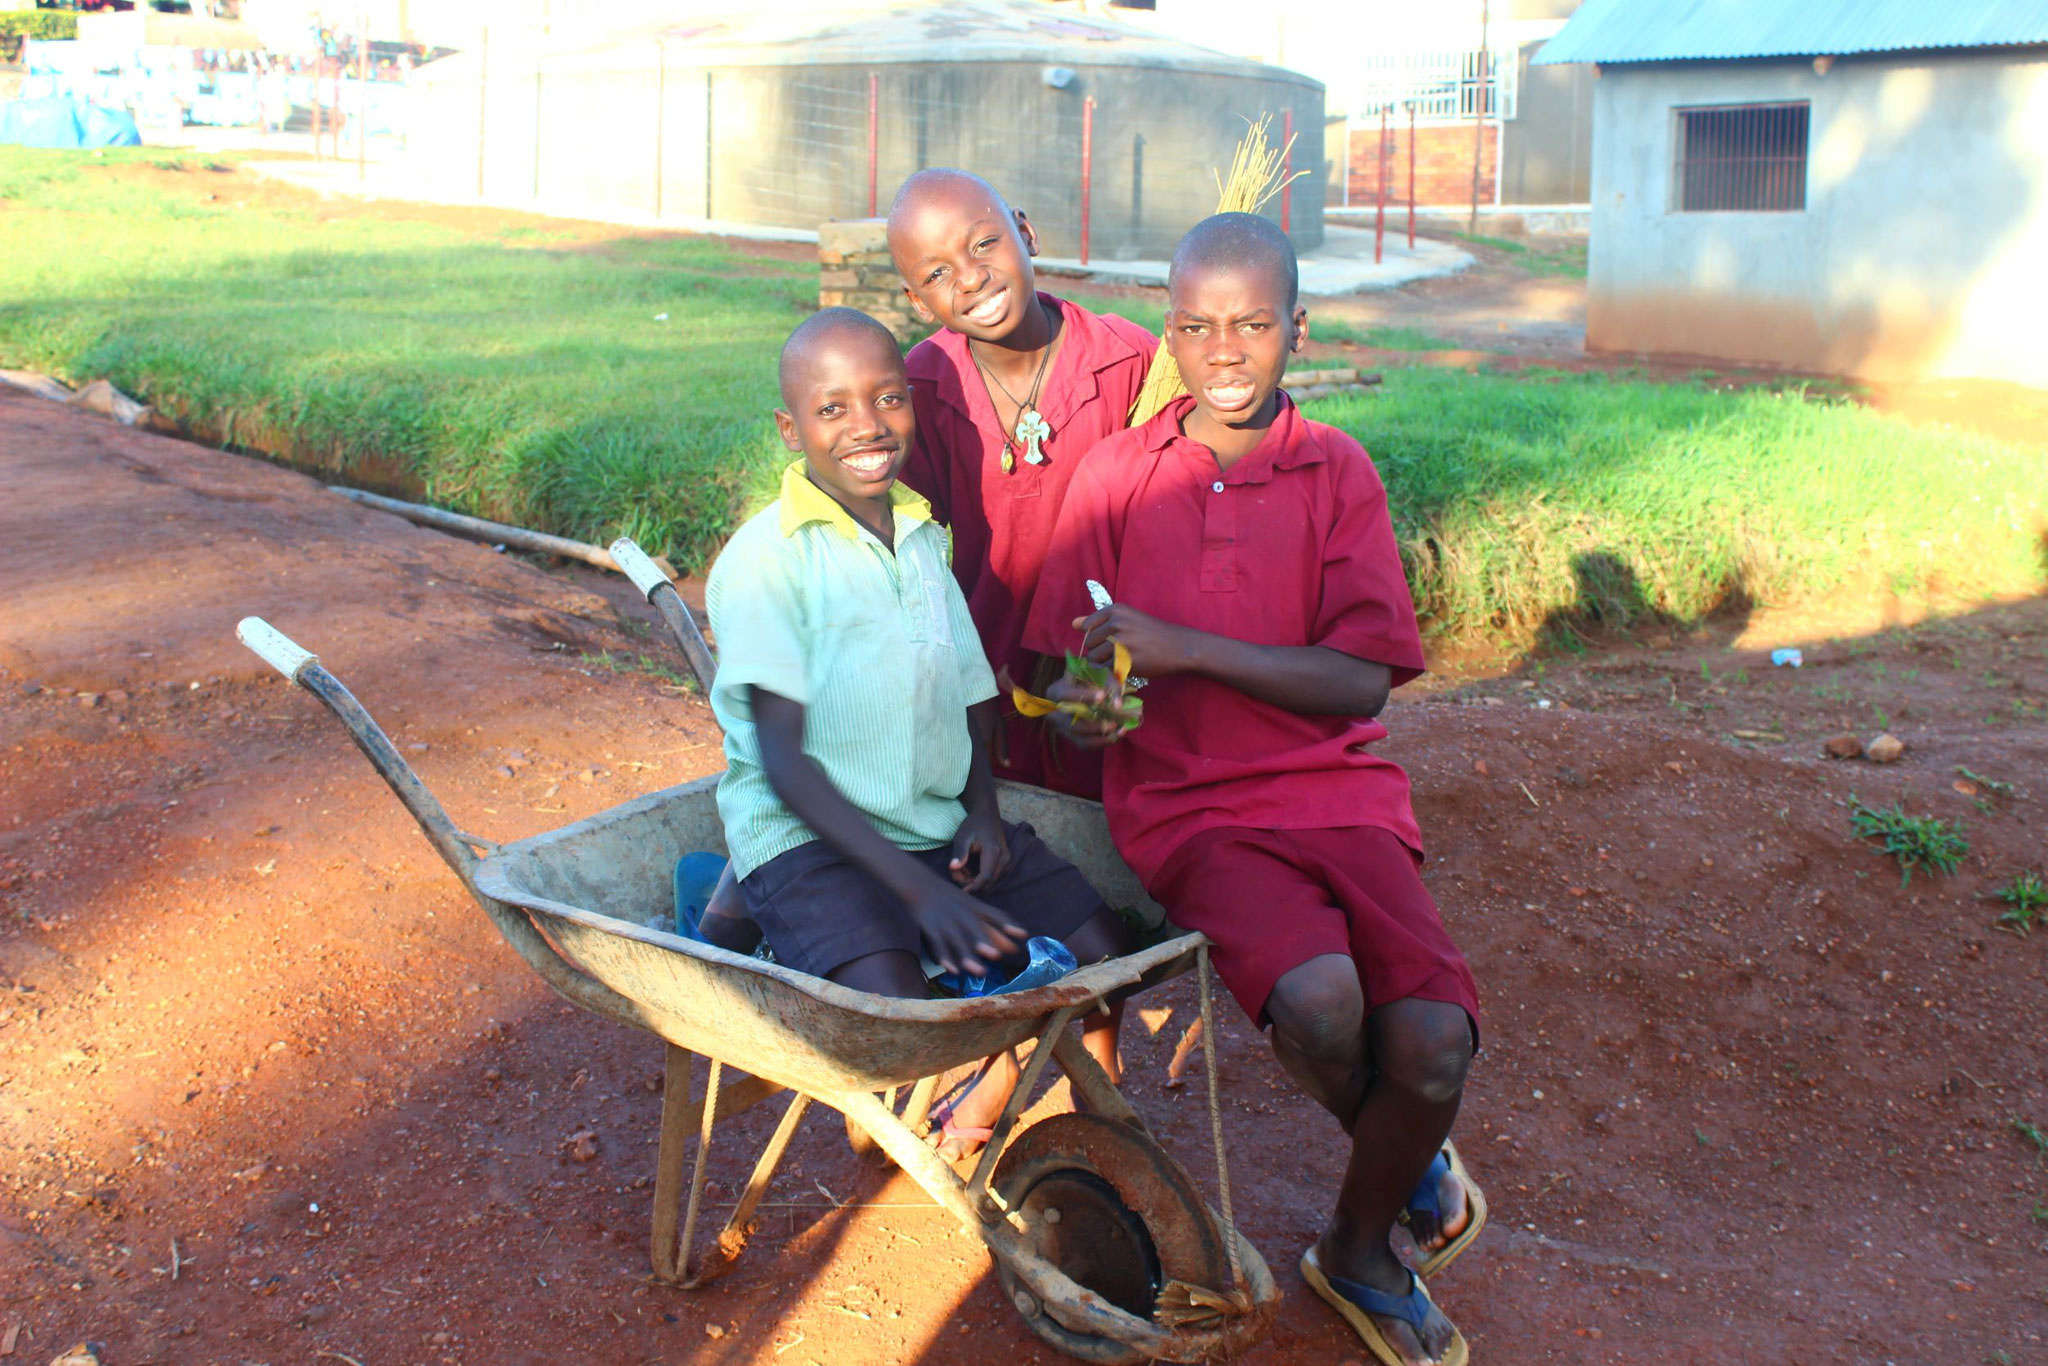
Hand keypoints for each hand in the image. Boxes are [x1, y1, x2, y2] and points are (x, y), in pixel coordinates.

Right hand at [910, 882, 1023, 976]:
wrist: (919, 883)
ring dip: (968, 955)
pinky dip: (945, 956)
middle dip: (986, 942)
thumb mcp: (972, 903)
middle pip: (975, 929)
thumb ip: (992, 919)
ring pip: (958, 939)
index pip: (994, 915)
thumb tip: (1015, 939)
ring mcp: (946, 920)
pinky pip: (938, 943)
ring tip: (980, 971)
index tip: (1023, 934)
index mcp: (974, 907)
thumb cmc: (950, 897)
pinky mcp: (930, 926)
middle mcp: (962, 914)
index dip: (1008, 925)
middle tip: (997, 955)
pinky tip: (952, 970)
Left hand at [949, 808, 1011, 891]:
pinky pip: (994, 879)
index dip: (972, 887)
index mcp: (994, 852)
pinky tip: (970, 870)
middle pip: (988, 883)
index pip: (985, 878)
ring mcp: (1008, 862)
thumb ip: (959, 853)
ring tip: (962, 870)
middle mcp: (1005, 859)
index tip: (960, 890)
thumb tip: (953, 868)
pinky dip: (981, 879)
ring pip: (991, 883)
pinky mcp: (1006, 863)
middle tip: (956, 874)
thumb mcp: (962, 837)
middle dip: (971, 884)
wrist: (986, 814)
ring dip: (975, 882)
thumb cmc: (973, 825)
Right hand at [1045, 674, 1122, 748]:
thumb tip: (1118, 705)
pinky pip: (1085, 744)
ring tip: (1118, 730)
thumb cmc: (1092, 677)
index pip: (1066, 695)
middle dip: (1093, 725)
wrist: (1088, 688)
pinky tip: (1116, 735)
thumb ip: (1110, 685)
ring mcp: (1062, 727)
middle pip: (1070, 723)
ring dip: (1100, 736)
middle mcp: (1055, 712)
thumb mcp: (1099, 673)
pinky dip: (1102, 742)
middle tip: (1113, 723)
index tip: (1103, 695)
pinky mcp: (1071, 737)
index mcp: (1056, 691)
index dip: (1084, 696)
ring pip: (1079, 737)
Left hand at [1073, 603, 1191, 676]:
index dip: (1097, 637)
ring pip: (1094, 658)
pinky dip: (1111, 672)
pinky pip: (1104, 670)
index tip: (1113, 639)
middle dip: (1100, 650)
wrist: (1178, 647)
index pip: (1087, 627)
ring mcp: (1120, 642)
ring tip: (1123, 659)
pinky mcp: (1124, 661)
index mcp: (1115, 610)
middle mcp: (1116, 623)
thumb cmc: (1152, 633)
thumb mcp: (1128, 619)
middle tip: (1121, 651)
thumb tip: (1073, 623)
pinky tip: (1125, 667)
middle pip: (1089, 643)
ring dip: (1104, 663)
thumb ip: (1099, 621)